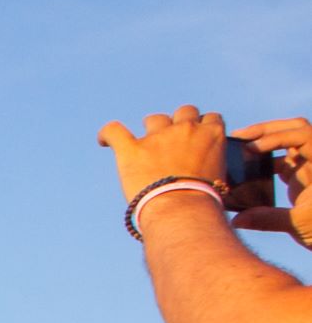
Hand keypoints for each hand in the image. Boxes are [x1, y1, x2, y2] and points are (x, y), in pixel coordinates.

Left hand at [102, 106, 230, 199]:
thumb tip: (202, 171)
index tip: (196, 138)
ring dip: (151, 128)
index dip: (202, 127)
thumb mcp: (219, 176)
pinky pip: (114, 131)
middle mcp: (186, 129)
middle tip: (173, 141)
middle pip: (184, 112)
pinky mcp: (132, 150)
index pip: (210, 118)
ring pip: (155, 119)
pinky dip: (107, 134)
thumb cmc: (203, 202)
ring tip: (146, 146)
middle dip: (179, 122)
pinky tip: (104, 141)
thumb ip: (211, 162)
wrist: (182, 210)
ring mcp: (158, 137)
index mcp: (212, 134)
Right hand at [234, 118, 311, 246]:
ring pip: (286, 143)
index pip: (303, 135)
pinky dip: (263, 162)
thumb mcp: (300, 224)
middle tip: (240, 136)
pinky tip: (245, 170)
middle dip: (267, 130)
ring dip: (264, 141)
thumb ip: (268, 219)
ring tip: (239, 148)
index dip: (277, 137)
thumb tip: (236, 220)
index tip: (253, 149)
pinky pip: (279, 162)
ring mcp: (308, 167)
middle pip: (294, 129)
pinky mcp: (299, 178)